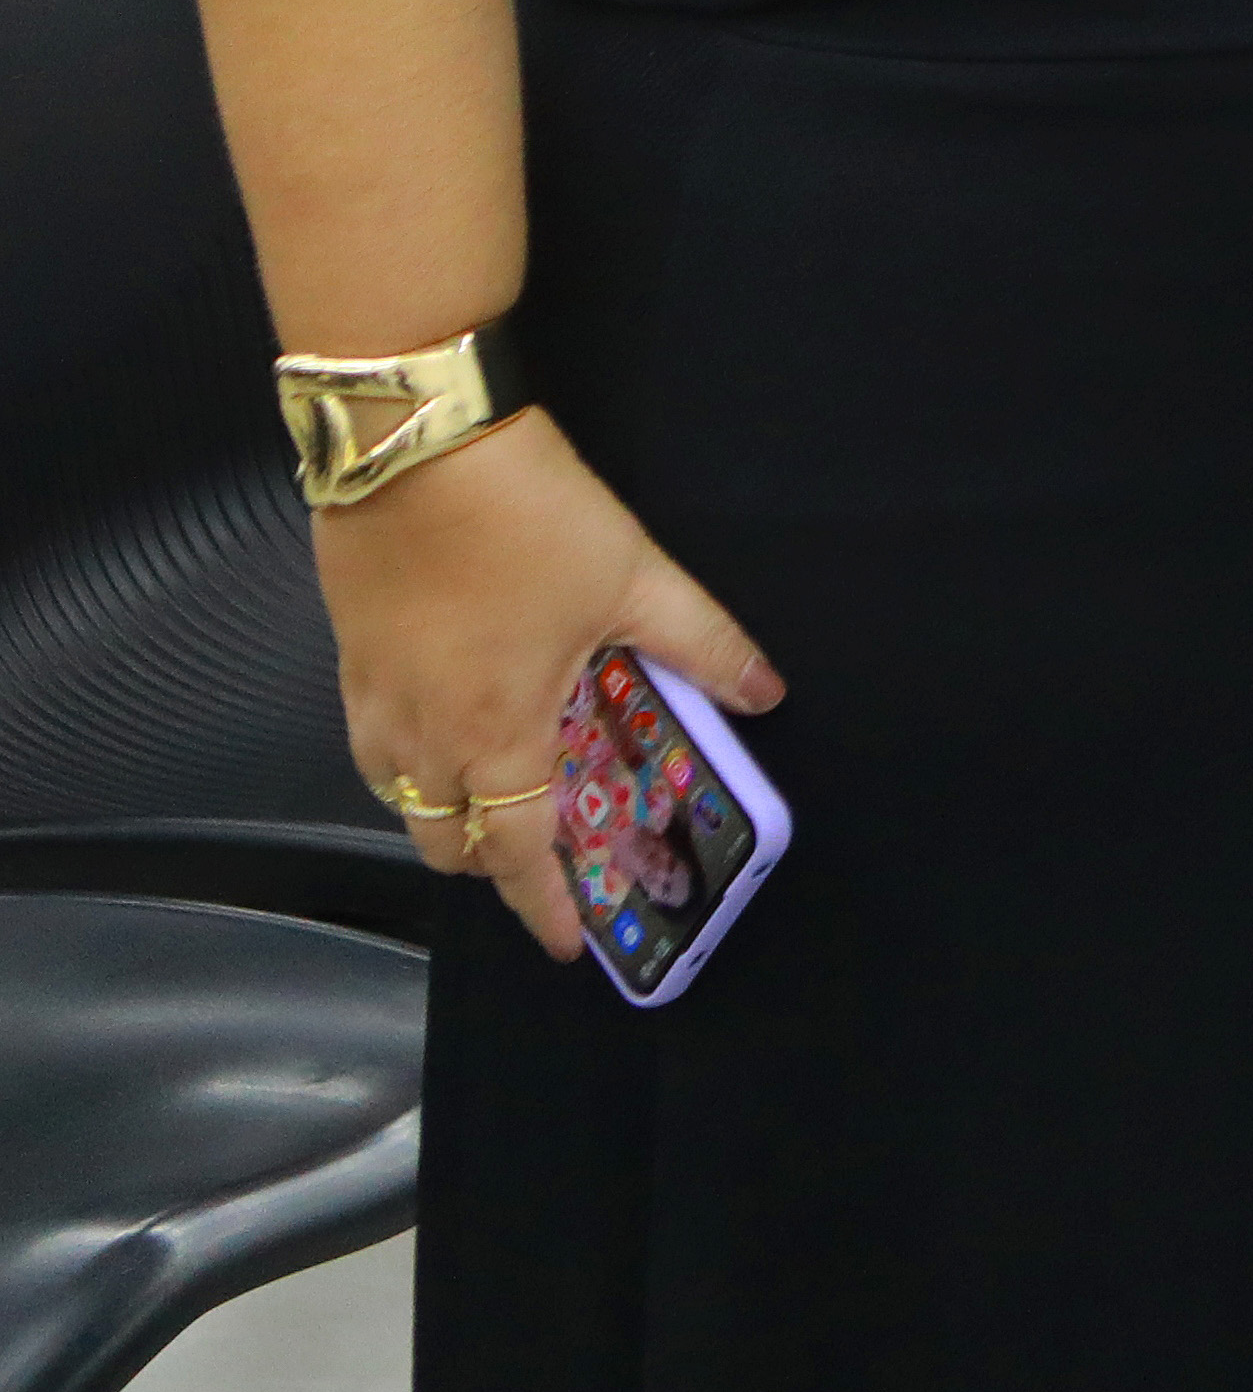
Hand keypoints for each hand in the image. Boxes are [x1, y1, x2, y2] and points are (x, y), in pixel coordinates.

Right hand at [310, 413, 782, 959]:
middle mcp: (423, 738)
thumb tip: (763, 692)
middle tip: (546, 855)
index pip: (519, 855)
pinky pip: (373, 746)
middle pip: (446, 842)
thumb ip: (702, 644)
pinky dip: (409, 764)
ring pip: (400, 798)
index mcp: (497, 737)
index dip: (547, 906)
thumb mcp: (636, 578)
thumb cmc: (526, 519)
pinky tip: (448, 728)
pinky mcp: (349, 659)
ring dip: (446, 815)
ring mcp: (374, 700)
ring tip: (502, 795)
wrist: (413, 447)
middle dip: (492, 865)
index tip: (570, 944)